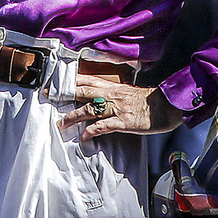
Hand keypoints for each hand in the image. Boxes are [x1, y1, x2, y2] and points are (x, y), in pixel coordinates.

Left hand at [59, 76, 182, 141]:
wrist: (168, 106)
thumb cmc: (151, 101)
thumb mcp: (131, 93)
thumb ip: (116, 95)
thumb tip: (105, 99)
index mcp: (114, 87)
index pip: (88, 80)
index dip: (72, 80)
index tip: (57, 82)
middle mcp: (112, 95)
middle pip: (83, 91)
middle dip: (65, 93)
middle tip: (49, 95)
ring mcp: (116, 108)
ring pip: (89, 109)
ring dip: (73, 116)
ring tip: (61, 124)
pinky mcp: (122, 121)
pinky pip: (103, 126)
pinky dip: (91, 132)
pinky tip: (84, 137)